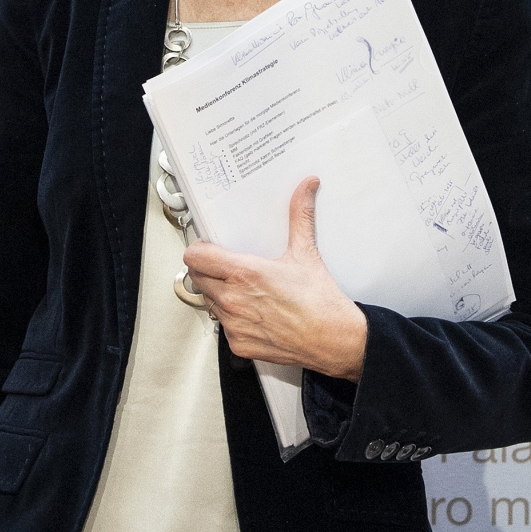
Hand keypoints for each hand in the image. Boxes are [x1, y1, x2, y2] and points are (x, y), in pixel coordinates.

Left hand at [182, 177, 368, 380]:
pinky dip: (233, 319)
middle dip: (207, 271)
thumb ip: (299, 216)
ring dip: (219, 294)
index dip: (199, 250)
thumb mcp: (306, 253)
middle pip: (197, 278)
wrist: (336, 341)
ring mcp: (234, 324)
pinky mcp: (239, 344)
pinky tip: (253, 313)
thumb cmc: (321, 303)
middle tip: (225, 268)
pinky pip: (223, 326)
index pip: (194, 257)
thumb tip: (305, 187)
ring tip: (243, 291)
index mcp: (244, 274)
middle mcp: (233, 299)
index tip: (209, 249)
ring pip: (208, 302)